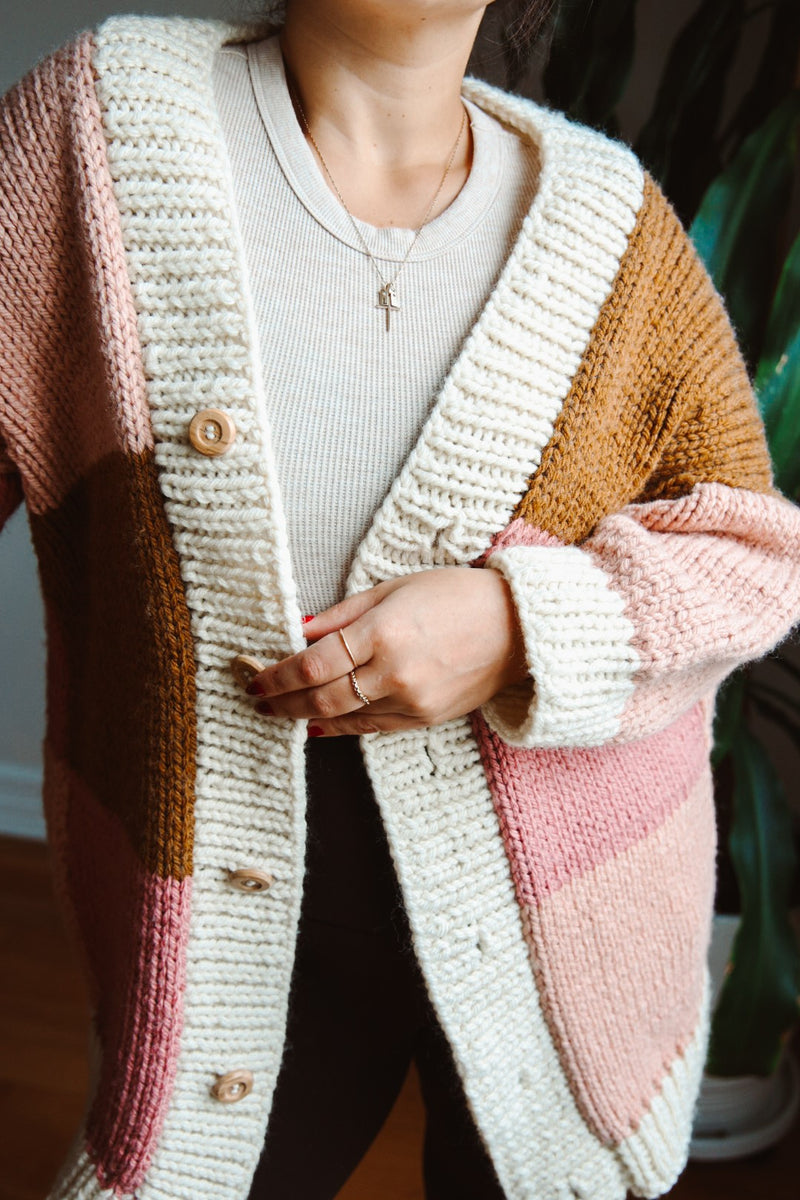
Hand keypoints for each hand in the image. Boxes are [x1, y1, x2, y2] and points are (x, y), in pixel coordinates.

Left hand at [243, 565, 528, 735]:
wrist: (520, 627)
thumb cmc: (457, 595)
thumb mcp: (395, 588)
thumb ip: (343, 613)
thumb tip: (299, 631)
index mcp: (383, 632)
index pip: (310, 664)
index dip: (275, 676)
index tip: (254, 678)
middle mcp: (394, 673)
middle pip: (319, 697)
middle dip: (281, 702)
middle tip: (257, 700)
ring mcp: (411, 701)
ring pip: (342, 718)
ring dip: (304, 716)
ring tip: (280, 711)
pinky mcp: (425, 720)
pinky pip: (371, 729)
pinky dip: (340, 728)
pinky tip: (317, 724)